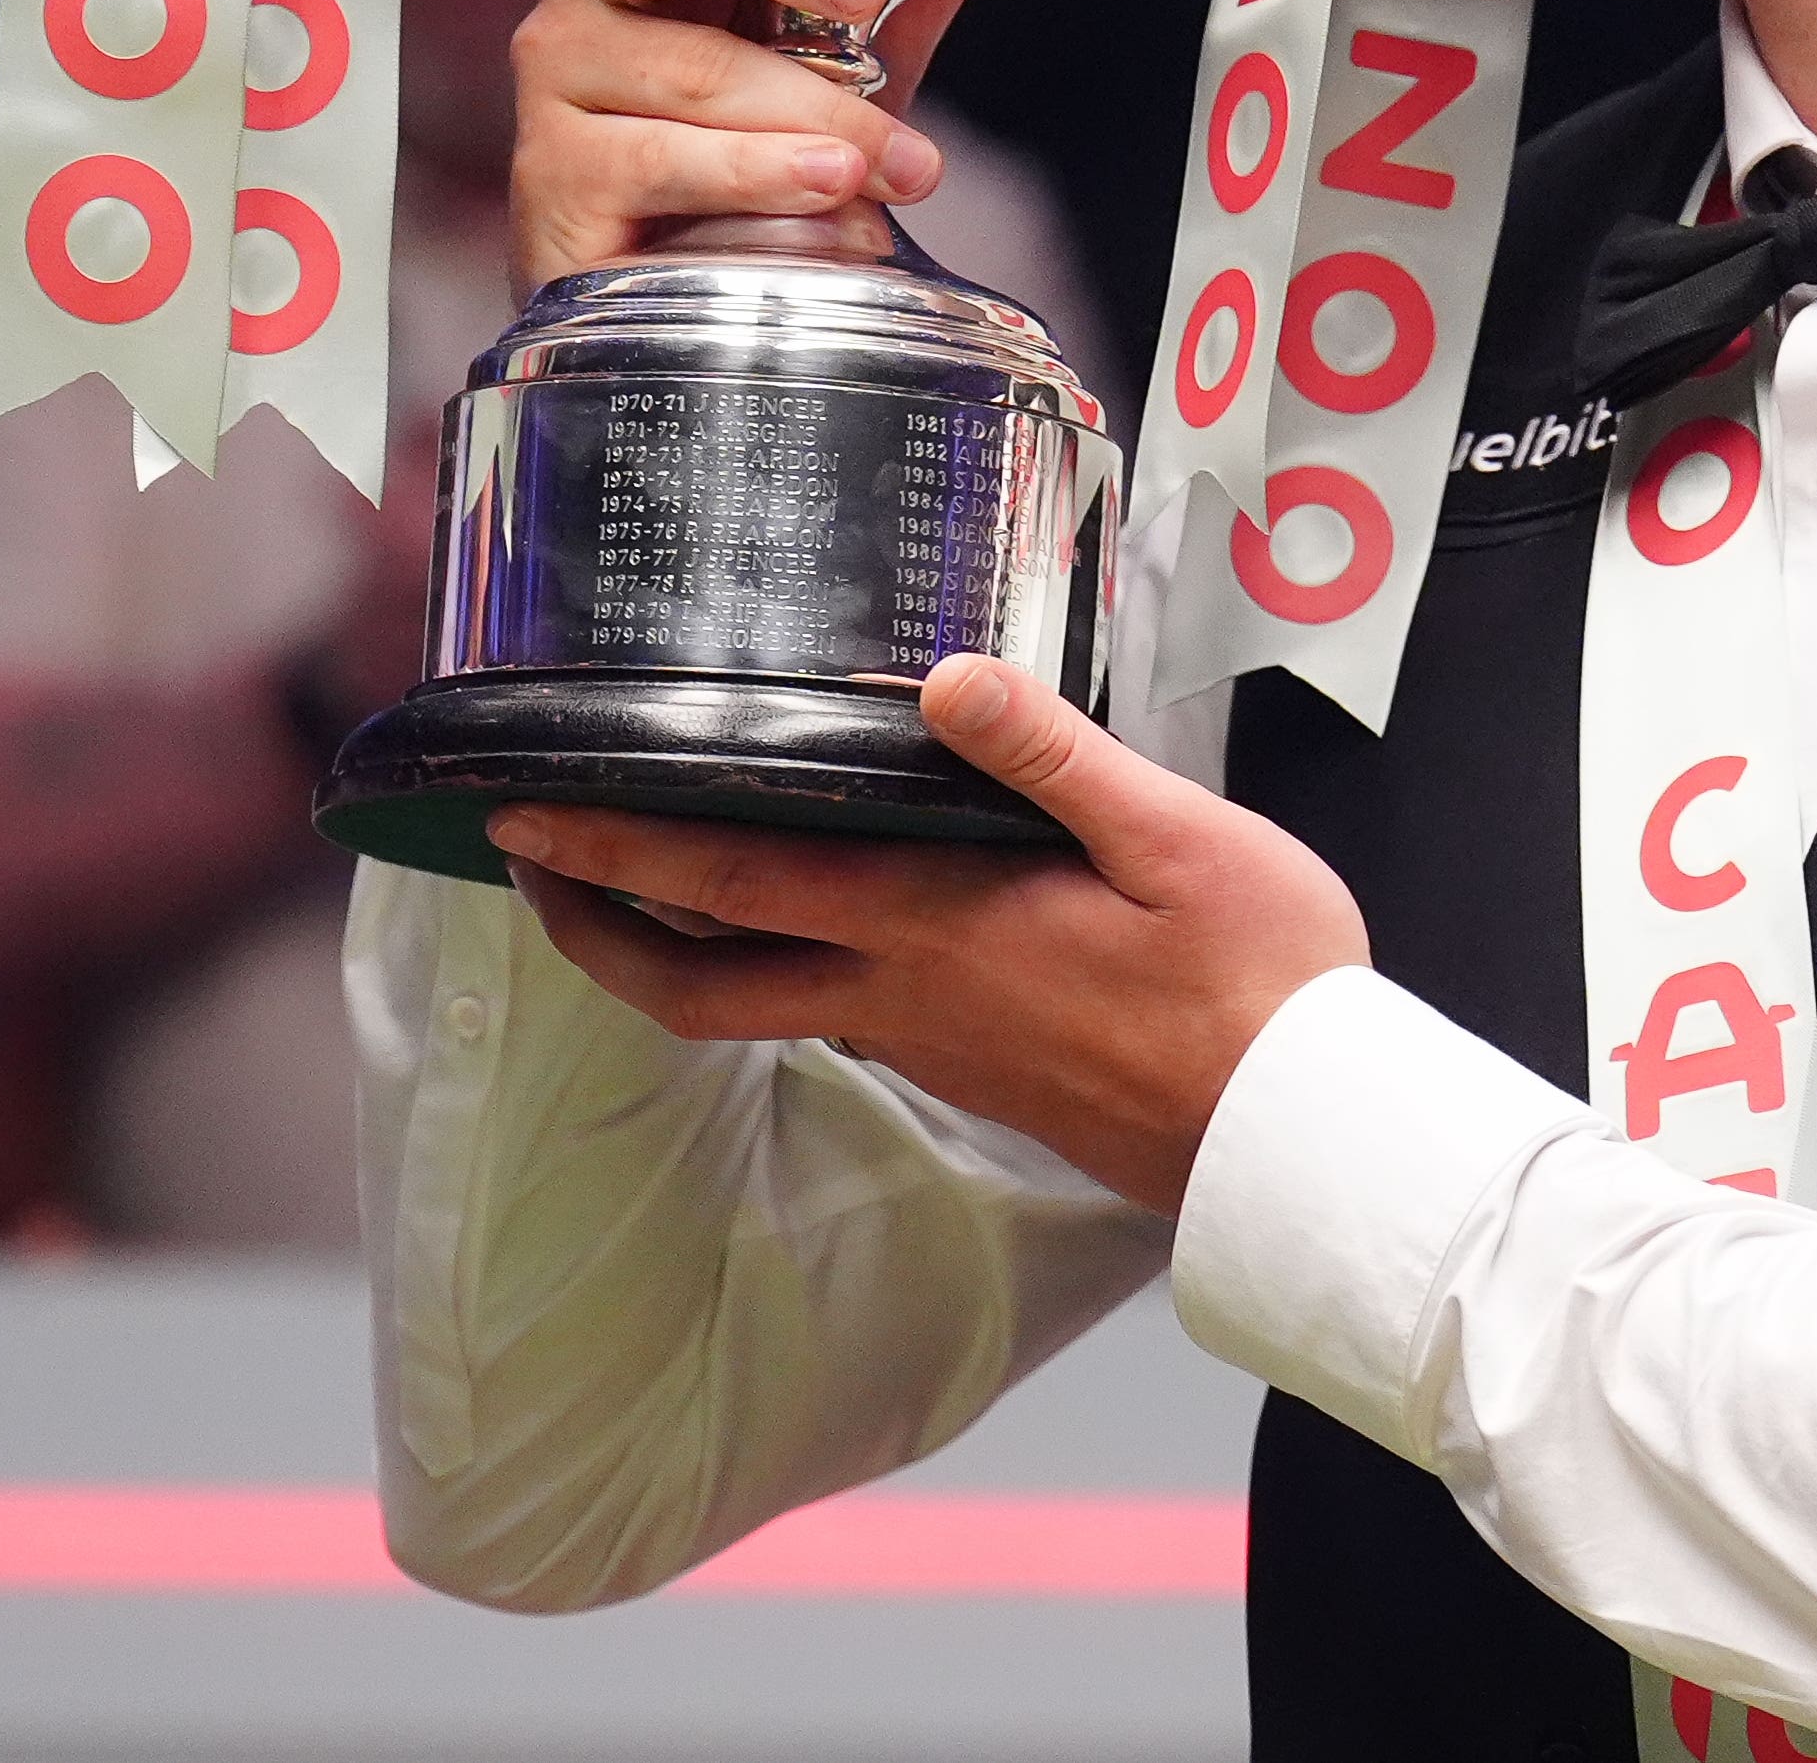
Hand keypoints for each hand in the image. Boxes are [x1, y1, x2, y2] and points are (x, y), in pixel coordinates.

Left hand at [487, 655, 1366, 1212]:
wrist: (1297, 1138)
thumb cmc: (1258, 984)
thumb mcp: (1177, 838)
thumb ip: (1053, 757)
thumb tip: (946, 678)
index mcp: (936, 925)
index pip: (731, 884)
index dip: (611, 850)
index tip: (519, 815)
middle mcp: (906, 995)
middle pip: (698, 982)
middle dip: (595, 927)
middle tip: (527, 868)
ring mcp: (932, 1043)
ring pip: (756, 1007)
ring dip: (671, 954)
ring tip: (634, 886)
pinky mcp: (971, 1068)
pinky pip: (831, 1016)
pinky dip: (771, 969)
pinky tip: (802, 919)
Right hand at [512, 0, 1065, 282]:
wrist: (692, 274)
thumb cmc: (762, 125)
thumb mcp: (854, 24)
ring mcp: (561, 81)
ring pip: (688, 66)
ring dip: (813, 110)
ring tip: (900, 154)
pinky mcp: (559, 176)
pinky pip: (662, 159)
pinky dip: (761, 174)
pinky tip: (832, 191)